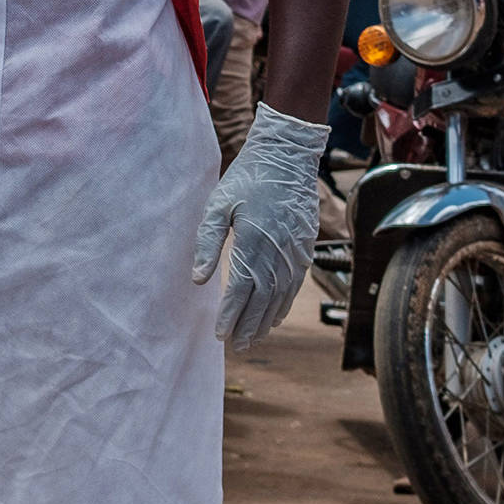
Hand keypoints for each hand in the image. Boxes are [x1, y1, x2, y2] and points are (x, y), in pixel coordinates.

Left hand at [193, 103, 328, 349]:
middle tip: (236, 347)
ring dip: (266, 321)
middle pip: (263, 299)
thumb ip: (208, 241)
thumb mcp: (219, 204)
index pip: (241, 289)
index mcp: (254, 241)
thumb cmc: (248, 177)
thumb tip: (199, 279)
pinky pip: (295, 284)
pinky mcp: (305, 247)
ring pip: (280, 296)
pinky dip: (284, 304)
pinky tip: (274, 317)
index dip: (231, 315)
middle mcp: (278, 251)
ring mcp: (295, 251)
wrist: (288, 156)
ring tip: (252, 339)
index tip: (220, 335)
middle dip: (248, 326)